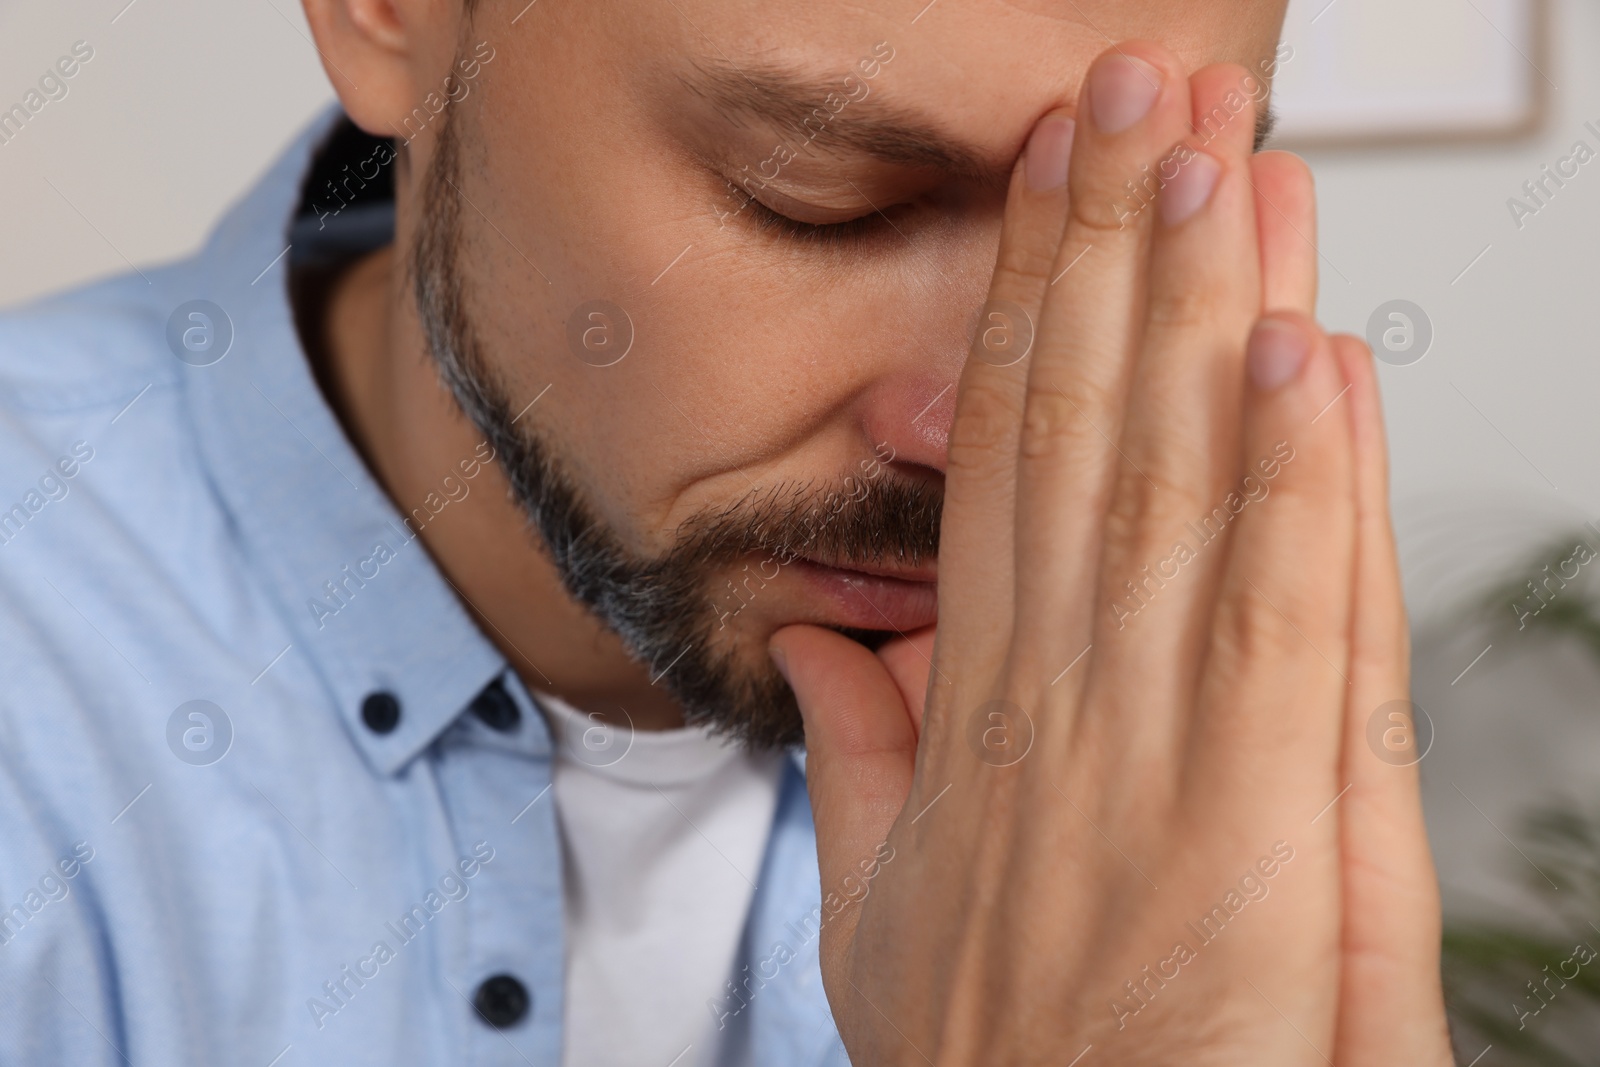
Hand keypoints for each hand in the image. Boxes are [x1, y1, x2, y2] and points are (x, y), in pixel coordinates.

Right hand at [771, 40, 1452, 1064]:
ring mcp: (1158, 750)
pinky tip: (1307, 359)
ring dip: (1207, 315)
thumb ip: (856, 759)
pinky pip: (1285, 625)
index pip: (1002, 462)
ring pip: (1184, 493)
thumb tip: (822, 648)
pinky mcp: (1260, 823)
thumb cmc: (994, 1061)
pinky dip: (1301, 488)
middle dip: (1112, 249)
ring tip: (1222, 160)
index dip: (1027, 308)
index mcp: (978, 709)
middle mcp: (1061, 699)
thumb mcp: (874, 910)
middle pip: (1089, 435)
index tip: (1046, 187)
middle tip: (1135, 96)